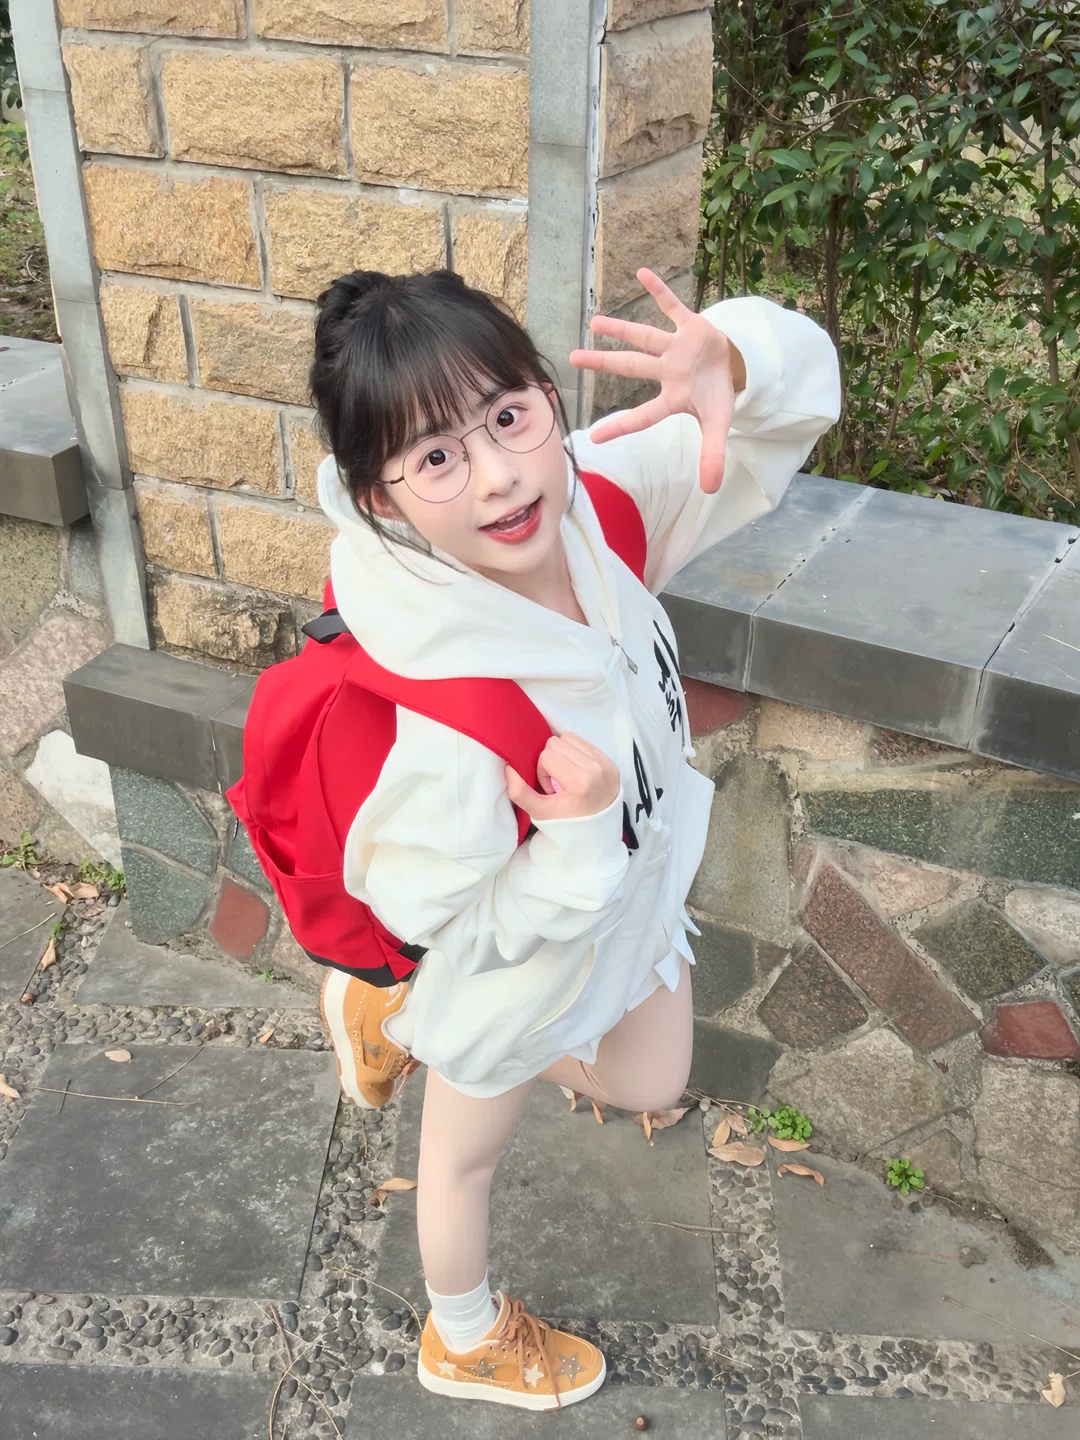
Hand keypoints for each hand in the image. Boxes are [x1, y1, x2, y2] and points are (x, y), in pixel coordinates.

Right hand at [505, 733, 619, 822]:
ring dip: (563, 754)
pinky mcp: (612, 763)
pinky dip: (576, 754)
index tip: (551, 790)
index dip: (542, 771)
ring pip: (571, 738)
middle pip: (558, 742)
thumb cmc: (567, 825)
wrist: (597, 837)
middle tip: (558, 783)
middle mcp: (596, 769)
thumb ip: (519, 792)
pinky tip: (578, 773)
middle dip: (552, 760)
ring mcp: (607, 764)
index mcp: (580, 781)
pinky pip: (585, 743)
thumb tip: (508, 768)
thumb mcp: (540, 813)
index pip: (548, 755)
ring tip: (568, 777)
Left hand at [568, 267, 745, 493]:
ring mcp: (676, 347)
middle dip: (605, 363)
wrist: (734, 367)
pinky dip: (660, 291)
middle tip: (573, 358)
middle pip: (632, 367)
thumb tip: (711, 489)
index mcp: (671, 397)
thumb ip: (711, 455)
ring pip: (644, 336)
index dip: (621, 425)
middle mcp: (666, 370)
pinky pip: (673, 305)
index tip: (593, 437)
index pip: (643, 415)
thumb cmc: (716, 396)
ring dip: (622, 329)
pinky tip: (641, 273)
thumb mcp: (717, 427)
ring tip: (594, 322)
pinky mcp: (691, 325)